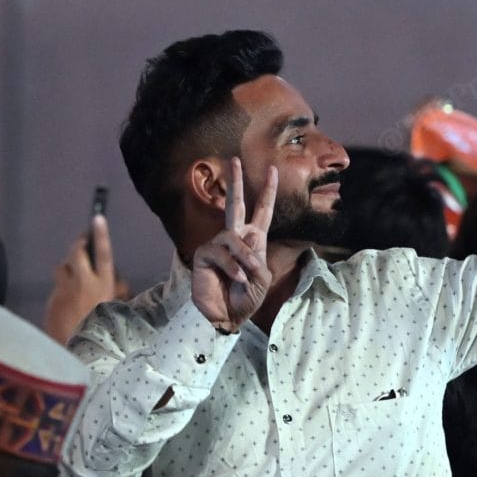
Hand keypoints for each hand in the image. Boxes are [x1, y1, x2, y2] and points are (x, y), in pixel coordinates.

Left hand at [44, 215, 119, 344]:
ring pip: (61, 267)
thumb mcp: (116, 311)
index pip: (103, 253)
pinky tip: (66, 305)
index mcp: (103, 285)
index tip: (97, 217)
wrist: (79, 355)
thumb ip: (116, 294)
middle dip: (78, 245)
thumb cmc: (104, 334)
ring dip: (67, 269)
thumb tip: (118, 286)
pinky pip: (56, 288)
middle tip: (81, 244)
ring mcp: (63, 291)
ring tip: (73, 279)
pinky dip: (61, 291)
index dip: (100, 235)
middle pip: (75, 252)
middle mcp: (82, 283)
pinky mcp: (51, 301)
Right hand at [191, 158, 276, 333]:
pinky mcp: (204, 254)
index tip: (272, 170)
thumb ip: (258, 257)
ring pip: (234, 238)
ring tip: (246, 276)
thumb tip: (248, 233)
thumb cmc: (246, 298)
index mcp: (253, 240)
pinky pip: (222, 253)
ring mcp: (218, 245)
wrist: (228, 317)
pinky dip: (233, 267)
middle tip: (235, 160)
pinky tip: (236, 279)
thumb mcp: (262, 278)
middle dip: (236, 182)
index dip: (268, 192)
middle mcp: (235, 238)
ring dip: (244, 257)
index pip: (262, 212)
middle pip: (236, 205)